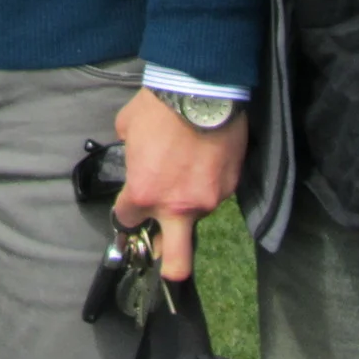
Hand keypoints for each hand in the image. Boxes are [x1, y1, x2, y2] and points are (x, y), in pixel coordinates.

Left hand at [111, 88, 244, 280]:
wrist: (202, 90)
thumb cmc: (157, 107)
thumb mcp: (127, 129)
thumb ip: (131, 156)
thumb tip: (138, 160)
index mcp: (144, 193)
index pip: (128, 220)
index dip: (127, 213)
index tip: (130, 208)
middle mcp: (177, 206)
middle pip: (176, 263)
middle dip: (168, 268)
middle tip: (163, 258)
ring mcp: (208, 200)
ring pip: (196, 213)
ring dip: (189, 198)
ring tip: (189, 164)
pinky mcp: (230, 187)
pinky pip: (215, 192)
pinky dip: (209, 179)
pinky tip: (206, 156)